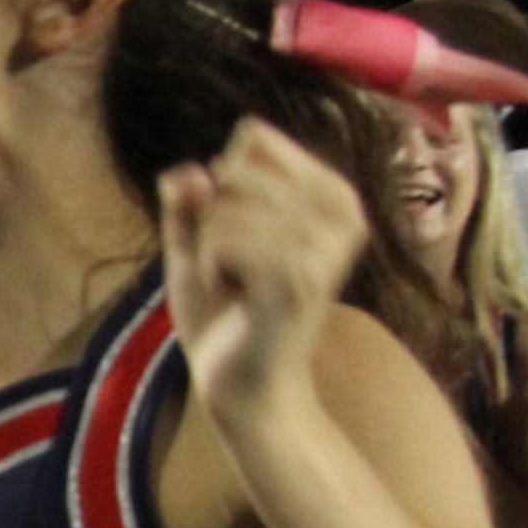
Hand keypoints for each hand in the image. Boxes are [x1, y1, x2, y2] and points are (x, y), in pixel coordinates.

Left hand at [159, 118, 367, 428]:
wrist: (243, 388)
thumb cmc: (224, 316)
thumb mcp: (195, 247)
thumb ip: (187, 204)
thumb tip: (184, 171)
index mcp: (331, 194)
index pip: (252, 139)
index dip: (219, 183)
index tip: (236, 235)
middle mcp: (342, 212)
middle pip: (233, 169)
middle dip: (212, 218)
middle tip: (234, 268)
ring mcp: (326, 244)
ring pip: (225, 204)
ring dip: (210, 247)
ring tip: (237, 285)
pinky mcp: (301, 277)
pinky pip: (224, 236)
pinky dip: (210, 264)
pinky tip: (235, 295)